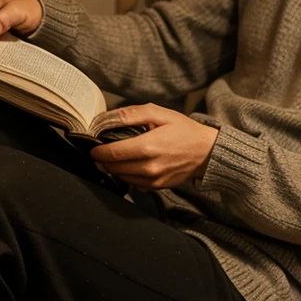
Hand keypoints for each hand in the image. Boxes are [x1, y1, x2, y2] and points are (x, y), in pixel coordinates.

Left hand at [89, 103, 218, 190]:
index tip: (94, 147)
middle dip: (104, 159)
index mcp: (148, 146)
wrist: (207, 152)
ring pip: (121, 177)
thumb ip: (133, 114)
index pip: (111, 153)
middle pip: (113, 167)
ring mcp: (153, 179)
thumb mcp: (161, 113)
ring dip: (115, 167)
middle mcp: (149, 167)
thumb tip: (110, 117)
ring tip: (118, 156)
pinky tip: (132, 164)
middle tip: (103, 150)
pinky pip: (133, 183)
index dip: (98, 151)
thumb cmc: (185, 131)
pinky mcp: (157, 187)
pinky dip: (127, 174)